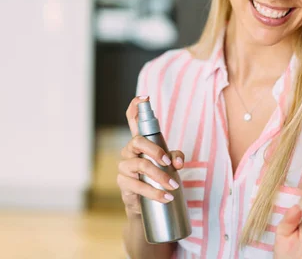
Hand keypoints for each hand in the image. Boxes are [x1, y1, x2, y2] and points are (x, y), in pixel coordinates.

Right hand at [117, 96, 184, 215]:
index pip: (132, 119)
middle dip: (155, 150)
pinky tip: (166, 197)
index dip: (136, 106)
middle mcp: (129, 151)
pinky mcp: (124, 183)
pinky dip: (155, 192)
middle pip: (137, 141)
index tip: (145, 98)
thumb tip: (178, 162)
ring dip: (159, 176)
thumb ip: (176, 157)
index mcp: (140, 142)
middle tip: (168, 163)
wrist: (145, 204)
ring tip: (173, 186)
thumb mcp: (170, 164)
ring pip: (139, 165)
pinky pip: (137, 186)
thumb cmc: (157, 177)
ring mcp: (124, 166)